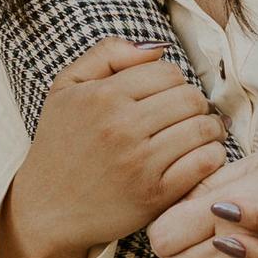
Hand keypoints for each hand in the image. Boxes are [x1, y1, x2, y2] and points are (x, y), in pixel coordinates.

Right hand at [0, 38, 226, 257]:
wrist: (46, 210)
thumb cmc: (59, 145)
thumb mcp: (66, 88)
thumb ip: (107, 54)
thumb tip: (158, 47)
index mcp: (103, 96)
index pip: (169, 72)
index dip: (173, 82)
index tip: (166, 96)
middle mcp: (122, 127)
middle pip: (191, 98)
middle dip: (194, 104)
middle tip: (185, 116)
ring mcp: (140, 163)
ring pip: (202, 128)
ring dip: (208, 128)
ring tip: (198, 134)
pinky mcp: (154, 195)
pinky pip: (204, 162)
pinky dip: (211, 155)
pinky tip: (199, 156)